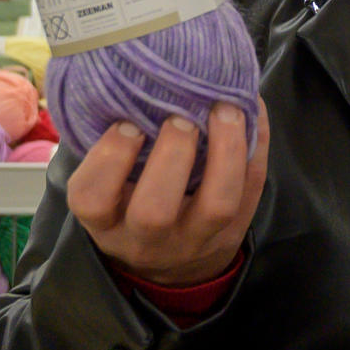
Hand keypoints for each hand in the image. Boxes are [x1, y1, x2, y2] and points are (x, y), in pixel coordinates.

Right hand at [65, 104, 267, 287]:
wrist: (173, 268)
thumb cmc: (131, 209)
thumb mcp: (107, 193)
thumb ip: (111, 153)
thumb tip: (131, 82)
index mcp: (106, 223)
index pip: (93, 199)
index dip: (109, 159)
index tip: (126, 124)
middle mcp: (147, 240)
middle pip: (154, 212)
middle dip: (171, 156)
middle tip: (180, 118)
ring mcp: (194, 241)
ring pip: (216, 206)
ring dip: (225, 152)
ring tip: (224, 110)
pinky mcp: (233, 232)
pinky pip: (252, 190)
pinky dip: (256, 147)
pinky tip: (252, 112)